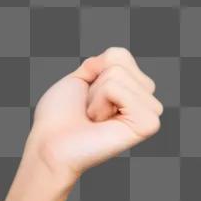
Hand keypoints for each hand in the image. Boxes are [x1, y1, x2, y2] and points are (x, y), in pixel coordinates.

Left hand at [27, 46, 163, 186]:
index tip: (85, 97)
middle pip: (119, 63)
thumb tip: (116, 55)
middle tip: (88, 110)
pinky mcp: (148, 124)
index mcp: (130, 91)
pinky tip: (101, 124)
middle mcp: (144, 101)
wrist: (50, 145)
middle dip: (95, 83)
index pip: (119, 55)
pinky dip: (101, 102)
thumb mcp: (77, 80)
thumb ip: (99, 63)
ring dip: (96, 95)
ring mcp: (149, 113)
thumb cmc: (58, 118)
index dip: (93, 71)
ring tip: (93, 119)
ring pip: (118, 74)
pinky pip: (120, 90)